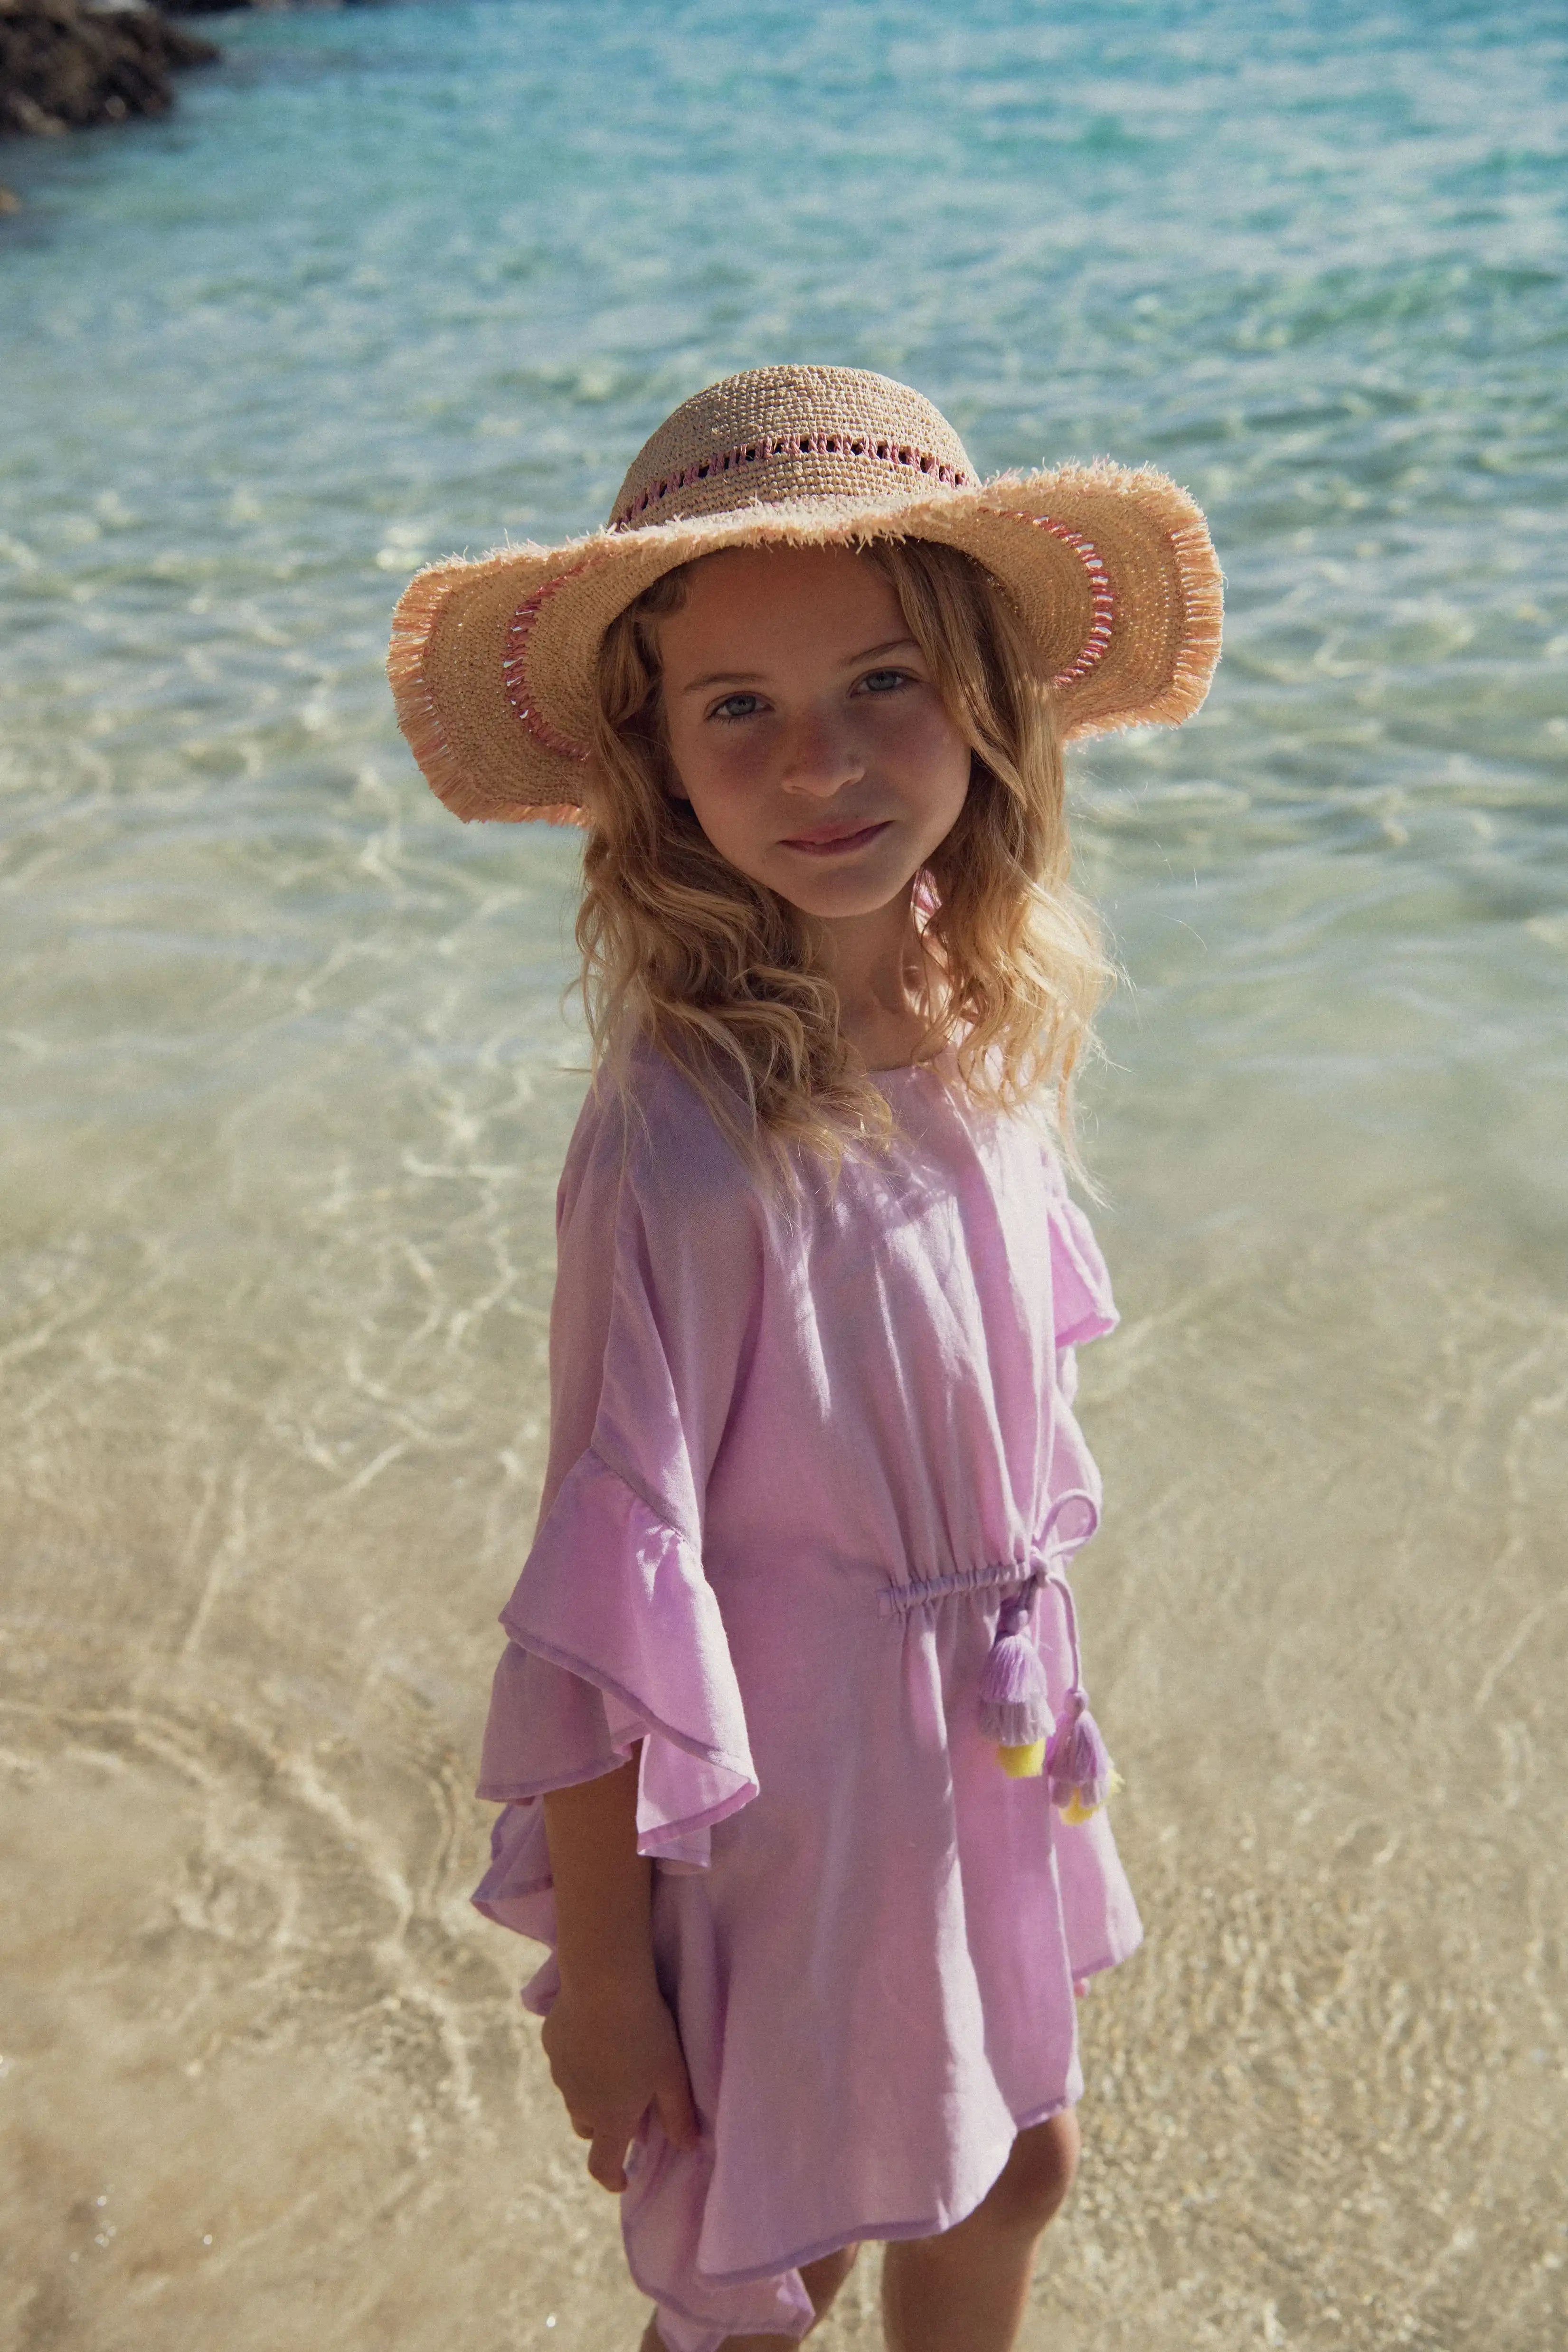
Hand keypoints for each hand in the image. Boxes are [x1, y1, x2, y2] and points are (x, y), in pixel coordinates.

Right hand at [540, 1973, 699, 2191]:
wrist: (603, 1984)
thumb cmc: (646, 2033)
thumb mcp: (672, 2075)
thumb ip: (679, 2115)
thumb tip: (688, 2147)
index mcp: (610, 2119)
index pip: (602, 2166)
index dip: (612, 2178)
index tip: (623, 2179)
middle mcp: (579, 2104)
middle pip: (588, 2128)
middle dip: (604, 2125)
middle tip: (628, 2103)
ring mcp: (560, 2074)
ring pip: (574, 2095)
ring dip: (591, 2091)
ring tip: (614, 2061)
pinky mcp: (551, 2045)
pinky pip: (565, 2062)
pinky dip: (578, 2059)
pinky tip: (595, 2033)